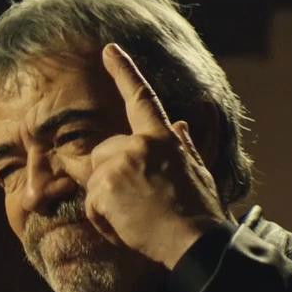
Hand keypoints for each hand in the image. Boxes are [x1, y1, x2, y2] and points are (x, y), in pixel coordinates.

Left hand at [65, 43, 230, 268]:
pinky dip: (103, 221)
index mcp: (163, 138)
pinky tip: (127, 229)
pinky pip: (91, 205)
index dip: (124, 72)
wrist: (194, 242)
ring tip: (135, 220)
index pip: (141, 98)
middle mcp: (139, 144)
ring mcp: (120, 164)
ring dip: (107, 203)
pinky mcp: (105, 187)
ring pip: (95, 181)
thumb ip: (183, 145)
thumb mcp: (197, 171)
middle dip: (110, 177)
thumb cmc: (199, 212)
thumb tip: (179, 123)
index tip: (108, 50)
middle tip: (136, 205)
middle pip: (103, 153)